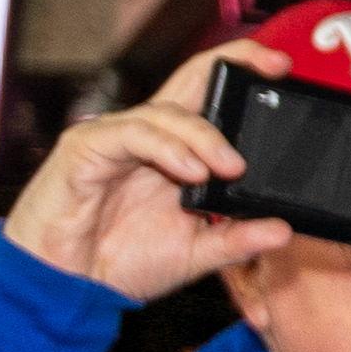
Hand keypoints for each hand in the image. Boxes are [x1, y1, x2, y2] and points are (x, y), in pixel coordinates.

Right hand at [0, 59, 257, 301]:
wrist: (66, 288)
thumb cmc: (120, 262)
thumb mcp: (195, 254)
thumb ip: (238, 240)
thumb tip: (283, 230)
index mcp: (175, 151)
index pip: (209, 96)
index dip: (241, 72)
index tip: (281, 68)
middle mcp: (148, 136)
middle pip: (190, 79)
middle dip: (233, 64)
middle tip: (273, 67)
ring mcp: (115, 137)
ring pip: (167, 113)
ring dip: (206, 136)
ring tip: (231, 168)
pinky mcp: (86, 148)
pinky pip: (132, 134)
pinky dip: (168, 150)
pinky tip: (192, 172)